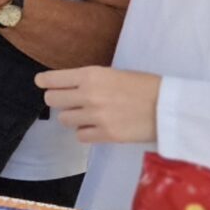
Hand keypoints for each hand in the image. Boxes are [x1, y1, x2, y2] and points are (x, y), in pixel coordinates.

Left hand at [37, 66, 160, 144]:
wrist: (168, 107)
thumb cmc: (145, 86)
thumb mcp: (113, 74)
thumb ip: (90, 80)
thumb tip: (69, 87)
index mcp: (90, 75)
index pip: (53, 79)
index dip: (45, 81)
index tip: (41, 83)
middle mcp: (88, 95)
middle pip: (52, 100)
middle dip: (58, 100)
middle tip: (68, 101)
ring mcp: (96, 116)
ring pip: (64, 120)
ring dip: (72, 117)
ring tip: (87, 115)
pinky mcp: (106, 135)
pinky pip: (80, 136)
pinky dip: (85, 132)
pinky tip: (96, 127)